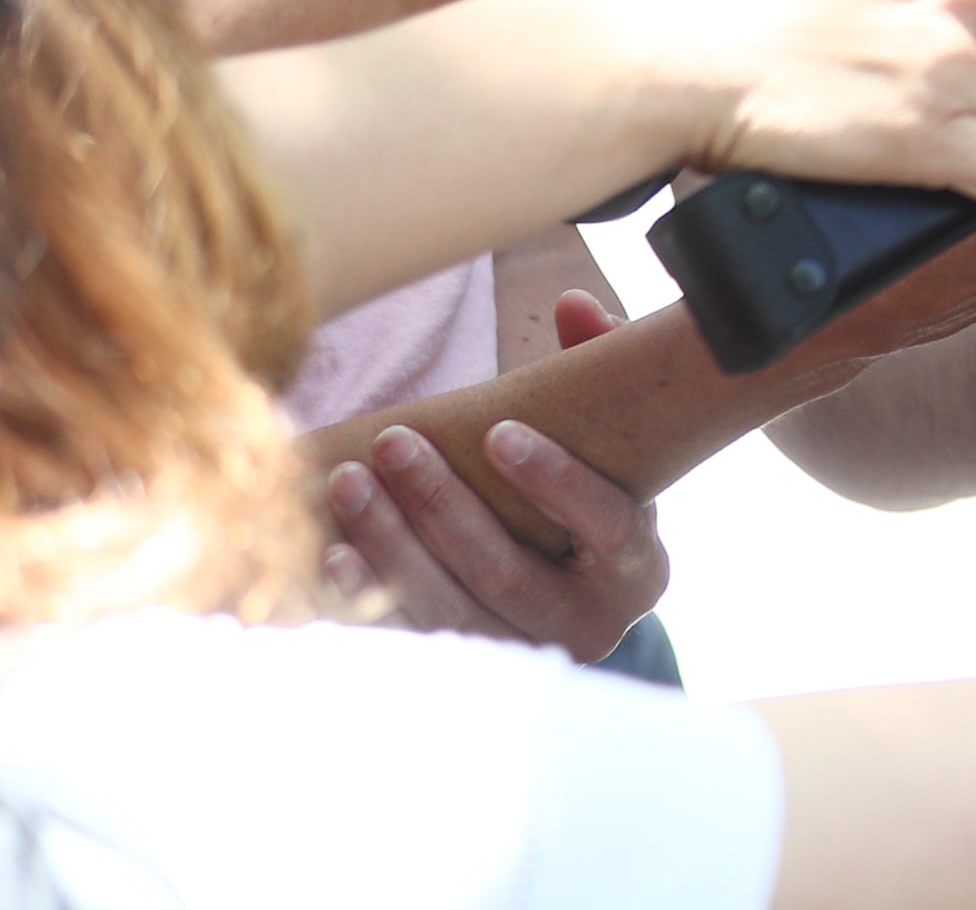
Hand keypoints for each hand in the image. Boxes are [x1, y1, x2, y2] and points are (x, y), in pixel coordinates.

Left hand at [324, 344, 668, 665]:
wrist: (572, 599)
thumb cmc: (591, 501)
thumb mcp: (614, 450)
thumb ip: (602, 372)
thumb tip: (573, 303)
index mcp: (639, 571)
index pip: (607, 526)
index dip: (555, 481)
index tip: (500, 433)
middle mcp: (588, 628)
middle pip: (506, 571)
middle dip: (441, 505)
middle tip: (394, 441)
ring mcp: (522, 659)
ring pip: (449, 607)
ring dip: (391, 544)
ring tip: (348, 483)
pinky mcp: (468, 672)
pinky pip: (410, 639)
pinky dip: (368, 597)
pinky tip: (334, 552)